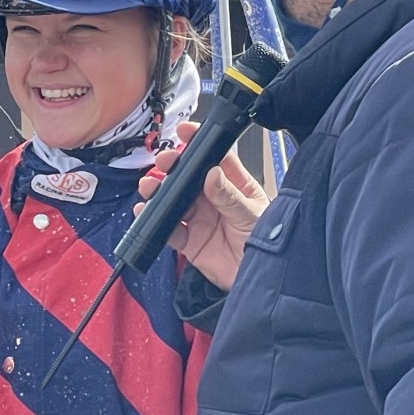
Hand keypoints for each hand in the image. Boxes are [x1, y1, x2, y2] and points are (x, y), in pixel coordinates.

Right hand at [135, 120, 269, 289]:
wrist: (259, 281)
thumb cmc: (268, 245)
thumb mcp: (252, 216)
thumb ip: (229, 196)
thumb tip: (212, 174)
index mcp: (234, 187)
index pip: (216, 159)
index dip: (199, 144)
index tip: (185, 133)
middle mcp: (214, 200)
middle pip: (189, 178)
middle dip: (174, 167)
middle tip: (164, 162)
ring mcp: (200, 220)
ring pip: (174, 200)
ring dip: (159, 191)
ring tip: (149, 186)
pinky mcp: (190, 241)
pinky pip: (168, 227)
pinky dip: (155, 219)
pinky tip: (145, 211)